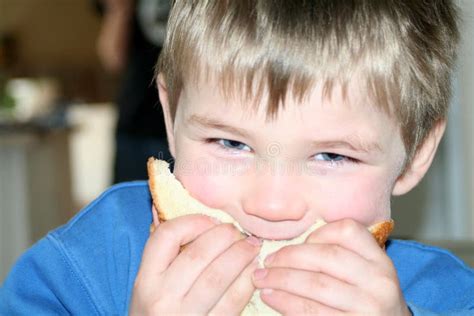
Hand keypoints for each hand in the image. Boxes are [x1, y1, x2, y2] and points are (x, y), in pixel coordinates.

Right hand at [130, 213, 260, 314]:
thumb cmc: (157, 312)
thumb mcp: (150, 284)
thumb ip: (163, 251)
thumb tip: (170, 207)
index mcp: (145, 280)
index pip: (167, 236)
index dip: (194, 222)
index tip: (212, 221)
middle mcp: (161, 298)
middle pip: (198, 253)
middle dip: (225, 236)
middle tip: (239, 232)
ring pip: (218, 276)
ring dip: (241, 255)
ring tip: (252, 247)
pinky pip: (233, 301)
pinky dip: (247, 282)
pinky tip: (252, 272)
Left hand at [252, 219, 410, 314]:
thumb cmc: (365, 300)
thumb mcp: (363, 274)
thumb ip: (339, 256)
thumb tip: (289, 244)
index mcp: (380, 260)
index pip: (347, 231)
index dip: (317, 233)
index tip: (297, 242)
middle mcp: (379, 282)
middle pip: (327, 257)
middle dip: (289, 257)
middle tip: (266, 261)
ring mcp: (369, 308)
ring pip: (317, 285)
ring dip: (281, 280)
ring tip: (261, 279)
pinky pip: (312, 312)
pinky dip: (287, 303)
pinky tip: (271, 297)